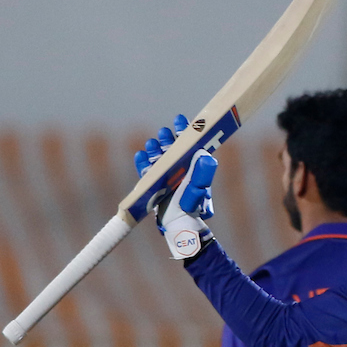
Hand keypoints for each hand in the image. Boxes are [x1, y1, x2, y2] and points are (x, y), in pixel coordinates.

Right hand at [135, 115, 216, 258]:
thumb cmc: (191, 209)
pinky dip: (143, 164)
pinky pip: (147, 172)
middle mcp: (180, 170)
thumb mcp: (198, 191)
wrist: (178, 226)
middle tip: (164, 131)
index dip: (184, 131)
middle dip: (168, 139)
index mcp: (193, 168)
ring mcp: (167, 177)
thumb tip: (206, 155)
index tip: (180, 119)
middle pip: (173, 149)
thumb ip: (202, 174)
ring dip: (154, 150)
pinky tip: (140, 155)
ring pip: (159, 158)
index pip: (189, 145)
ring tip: (151, 143)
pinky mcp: (155, 185)